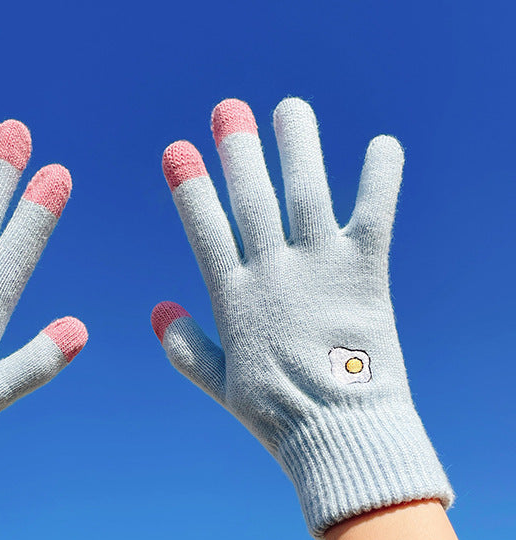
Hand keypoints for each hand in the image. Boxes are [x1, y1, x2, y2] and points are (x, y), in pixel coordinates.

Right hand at [152, 97, 451, 536]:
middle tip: (229, 110)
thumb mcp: (221, 383)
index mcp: (237, 299)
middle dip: (237, 150)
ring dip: (297, 145)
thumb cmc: (278, 413)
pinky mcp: (365, 271)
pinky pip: (374, 213)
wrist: (339, 432)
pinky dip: (380, 176)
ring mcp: (320, 268)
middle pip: (252, 200)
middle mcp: (274, 273)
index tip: (176, 150)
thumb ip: (186, 347)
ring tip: (289, 107)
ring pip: (306, 192)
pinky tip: (383, 143)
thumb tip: (157, 310)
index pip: (206, 231)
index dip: (190, 188)